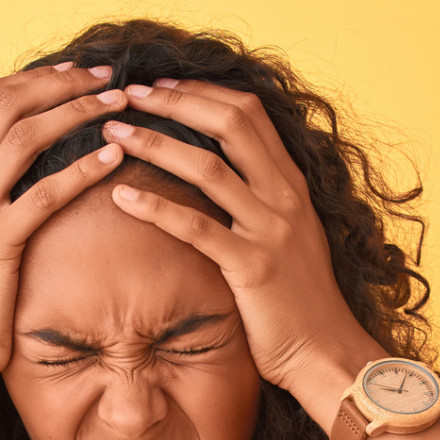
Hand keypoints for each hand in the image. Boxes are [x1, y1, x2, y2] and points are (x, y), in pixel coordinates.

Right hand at [0, 62, 131, 380]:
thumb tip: (22, 169)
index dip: (35, 79)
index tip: (76, 73)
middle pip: (6, 103)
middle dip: (60, 83)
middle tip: (106, 77)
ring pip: (23, 137)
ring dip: (74, 114)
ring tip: (118, 106)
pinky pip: (42, 195)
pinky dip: (79, 170)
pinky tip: (112, 158)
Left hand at [97, 78, 386, 415]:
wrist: (327, 353)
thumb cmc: (301, 304)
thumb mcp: (290, 239)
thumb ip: (261, 204)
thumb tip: (219, 182)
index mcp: (291, 185)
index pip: (247, 113)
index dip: (200, 91)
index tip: (159, 86)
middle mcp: (284, 197)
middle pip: (228, 123)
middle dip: (174, 100)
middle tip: (128, 95)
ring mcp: (270, 230)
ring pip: (208, 167)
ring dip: (154, 143)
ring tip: (112, 134)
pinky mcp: (252, 267)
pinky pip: (197, 228)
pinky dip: (155, 209)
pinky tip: (120, 198)